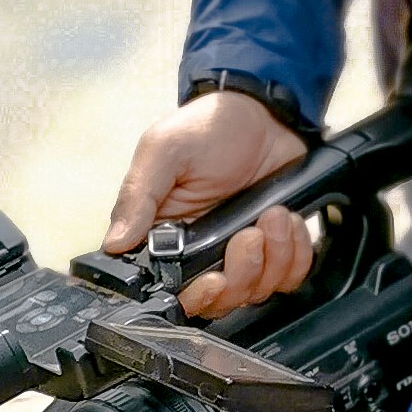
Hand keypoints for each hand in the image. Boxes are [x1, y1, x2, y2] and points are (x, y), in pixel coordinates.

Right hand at [102, 89, 311, 312]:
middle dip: (241, 274)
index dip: (196, 296)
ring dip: (273, 257)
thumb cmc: (208, 127)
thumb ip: (138, 196)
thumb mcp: (163, 151)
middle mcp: (199, 251)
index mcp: (163, 236)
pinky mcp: (275, 247)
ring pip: (256, 290)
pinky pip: (290, 276)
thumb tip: (115, 242)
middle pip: (220, 300)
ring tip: (273, 215)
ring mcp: (239, 251)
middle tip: (248, 235)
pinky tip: (288, 221)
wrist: (264, 111)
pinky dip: (295, 254)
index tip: (212, 279)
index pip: (171, 291)